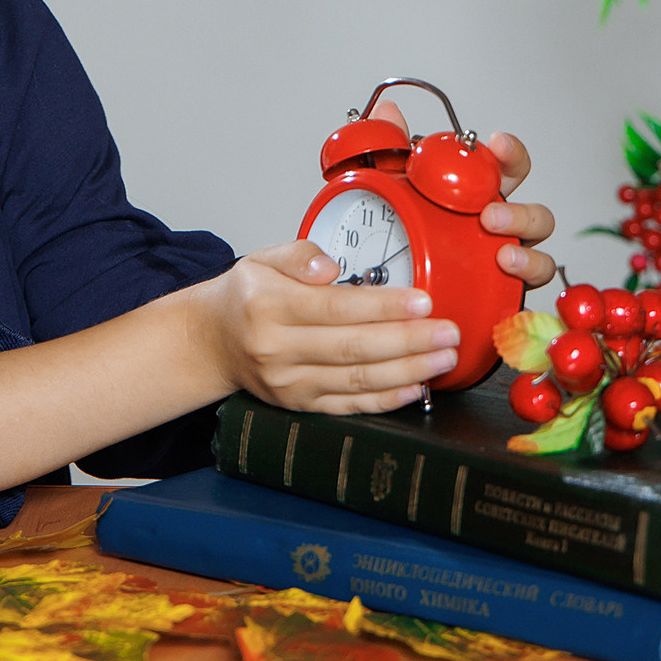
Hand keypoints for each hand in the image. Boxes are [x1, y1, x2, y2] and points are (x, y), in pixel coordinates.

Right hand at [189, 241, 461, 414]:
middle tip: (447, 332)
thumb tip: (332, 268)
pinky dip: (385, 400)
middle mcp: (276, 349)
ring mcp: (288, 383)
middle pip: (353, 347)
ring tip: (443, 358)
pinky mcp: (299, 405)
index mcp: (268, 306)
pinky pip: (349, 406)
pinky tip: (415, 386)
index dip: (384, 306)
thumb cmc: (246, 298)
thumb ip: (300, 255)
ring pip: (357, 380)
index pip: (336, 307)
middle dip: (409, 341)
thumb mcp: (263, 259)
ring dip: (408, 371)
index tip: (422, 301)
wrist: (212, 341)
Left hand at [369, 99, 556, 289]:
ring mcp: (503, 268)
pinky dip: (524, 301)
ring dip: (528, 257)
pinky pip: (524, 303)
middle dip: (522, 214)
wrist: (381, 291)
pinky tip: (505, 296)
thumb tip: (389, 112)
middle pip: (536, 216)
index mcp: (479, 197)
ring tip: (502, 257)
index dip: (510, 155)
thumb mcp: (384, 188)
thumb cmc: (396, 235)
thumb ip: (387, 148)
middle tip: (489, 215)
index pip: (508, 169)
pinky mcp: (498, 303)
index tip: (497, 144)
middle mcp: (499, 231)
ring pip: (539, 259)